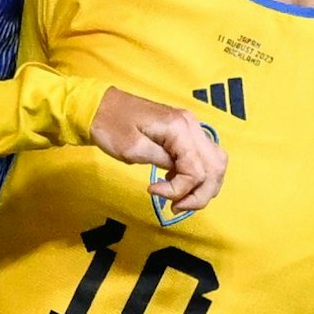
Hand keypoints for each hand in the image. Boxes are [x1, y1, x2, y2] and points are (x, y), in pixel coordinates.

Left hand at [90, 90, 225, 213]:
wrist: (99, 106)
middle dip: (199, 194)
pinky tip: (175, 181)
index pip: (197, 170)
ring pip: (214, 163)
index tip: (153, 192)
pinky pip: (202, 157)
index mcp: (180, 128)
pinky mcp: (184, 131)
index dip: (180, 189)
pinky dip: (195, 175)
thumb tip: (179, 176)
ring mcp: (190, 127)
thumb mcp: (133, 149)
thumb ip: (161, 162)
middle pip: (214, 168)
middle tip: (175, 207)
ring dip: (201, 186)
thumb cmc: (110, 126)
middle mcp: (191, 125)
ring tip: (178, 199)